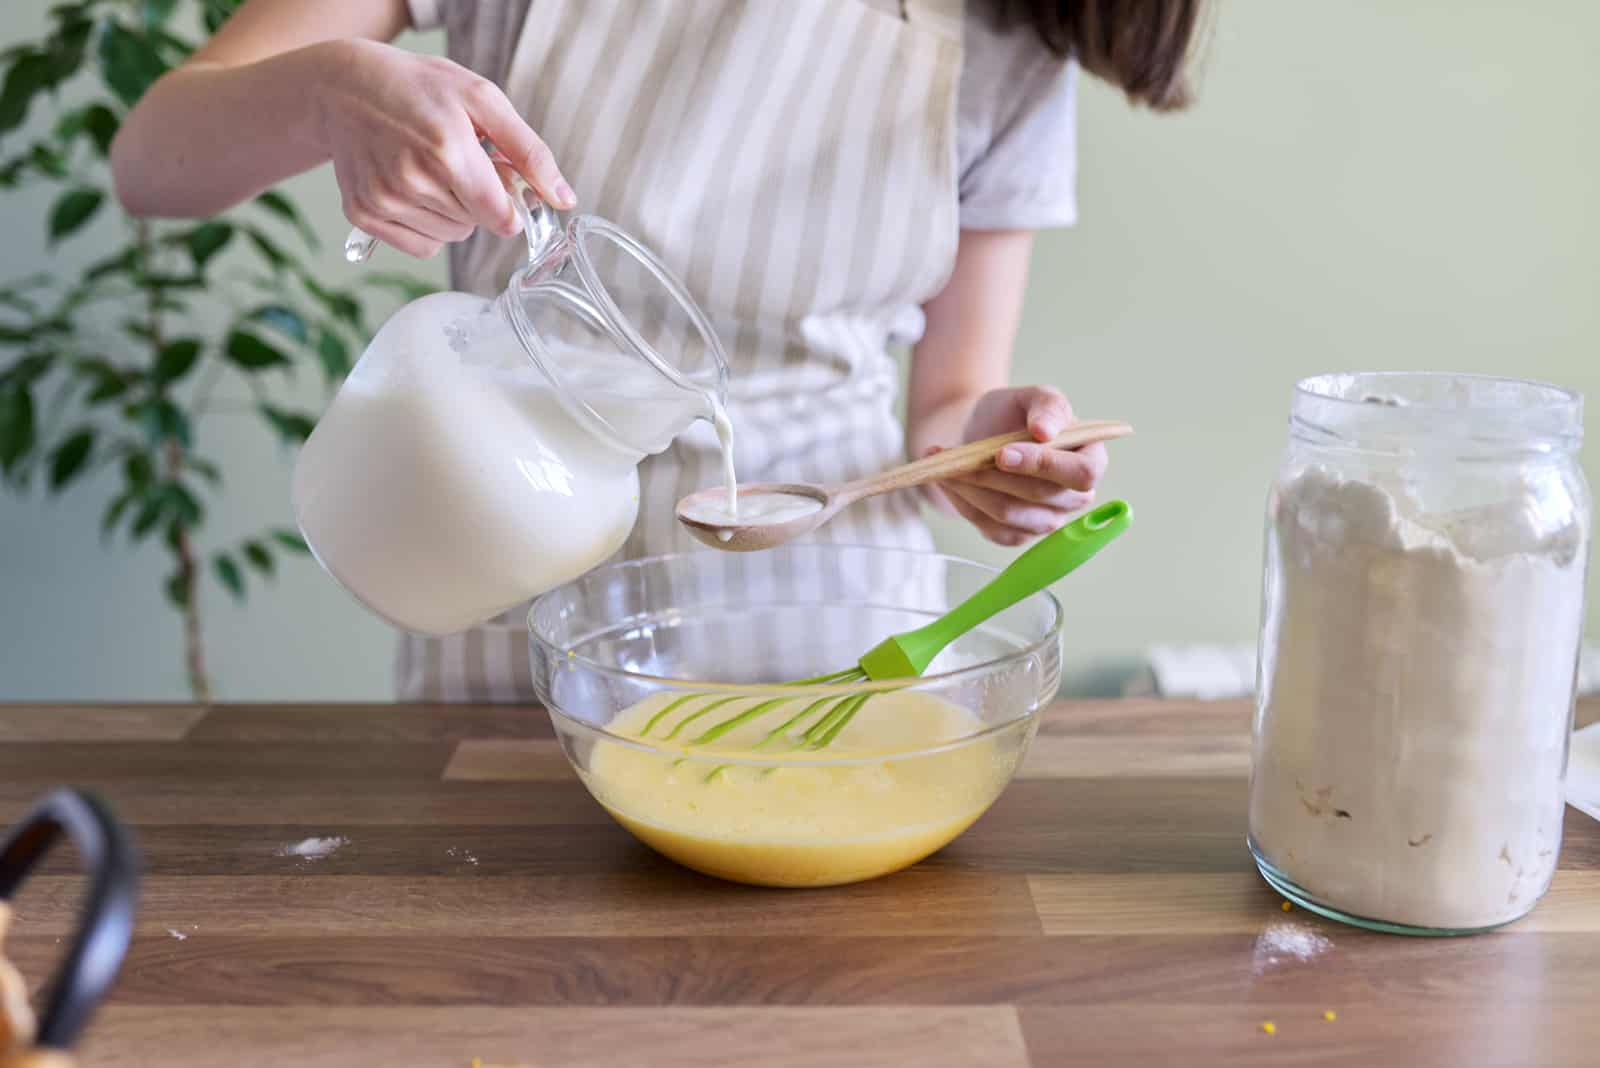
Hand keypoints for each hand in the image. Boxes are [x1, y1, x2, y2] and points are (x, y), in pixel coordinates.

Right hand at [312, 39, 575, 258]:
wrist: (345, 87)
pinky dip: (426, 226)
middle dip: (477, 199)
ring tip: (430, 169)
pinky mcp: (363, 214)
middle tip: (454, 159)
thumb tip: (564, 199)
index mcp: (447, 149)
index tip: (497, 179)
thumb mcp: (483, 100)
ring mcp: (384, 200)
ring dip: (452, 212)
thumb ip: (529, 152)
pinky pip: (421, 247)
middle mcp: (412, 180)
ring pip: (450, 238)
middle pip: (477, 226)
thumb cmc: (420, 89)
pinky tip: (411, 188)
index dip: (507, 203)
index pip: (501, 217)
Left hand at [923, 386, 1106, 546]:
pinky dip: (964, 504)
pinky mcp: (1017, 534)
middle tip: (960, 457)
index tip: (1003, 452)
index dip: (1044, 465)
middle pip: (1040, 496)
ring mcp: (1047, 520)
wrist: (983, 431)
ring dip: (973, 489)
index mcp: (1091, 459)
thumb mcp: (1031, 396)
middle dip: (995, 476)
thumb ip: (1047, 406)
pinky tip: (948, 482)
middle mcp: (1075, 497)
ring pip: (1010, 515)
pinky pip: (991, 528)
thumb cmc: (1014, 413)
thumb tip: (1046, 431)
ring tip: (946, 466)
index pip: (1082, 473)